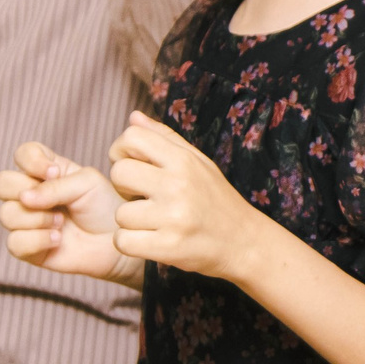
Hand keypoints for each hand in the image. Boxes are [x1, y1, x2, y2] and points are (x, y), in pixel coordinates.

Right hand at [0, 141, 136, 281]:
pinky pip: (14, 242)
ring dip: (37, 218)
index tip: (55, 172)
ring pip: (7, 214)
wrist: (117, 240)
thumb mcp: (87, 184)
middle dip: (23, 190)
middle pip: (1, 183)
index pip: (23, 155)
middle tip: (54, 201)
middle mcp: (31, 194)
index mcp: (46, 171)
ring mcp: (26, 221)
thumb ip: (55, 186)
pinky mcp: (27, 248)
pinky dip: (37, 240)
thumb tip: (24, 198)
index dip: (31, 161)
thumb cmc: (104, 207)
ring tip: (61, 223)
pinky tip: (57, 239)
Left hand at [108, 113, 279, 284]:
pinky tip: (149, 241)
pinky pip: (122, 242)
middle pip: (119, 173)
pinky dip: (130, 244)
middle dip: (124, 188)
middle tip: (142, 197)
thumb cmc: (217, 201)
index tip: (133, 167)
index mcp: (184, 161)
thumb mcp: (198, 163)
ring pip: (120, 214)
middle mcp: (179, 184)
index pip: (132, 137)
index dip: (122, 152)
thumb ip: (164, 139)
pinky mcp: (169, 246)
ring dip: (131, 222)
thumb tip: (133, 117)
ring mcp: (174, 217)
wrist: (245, 243)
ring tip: (154, 222)